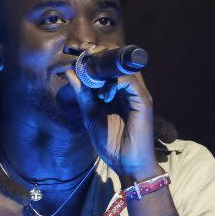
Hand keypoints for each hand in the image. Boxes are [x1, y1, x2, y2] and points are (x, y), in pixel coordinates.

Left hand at [64, 48, 160, 181]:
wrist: (127, 165)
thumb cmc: (111, 143)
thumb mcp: (90, 116)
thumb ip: (83, 95)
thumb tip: (71, 72)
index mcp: (118, 90)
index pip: (109, 63)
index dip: (93, 53)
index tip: (75, 50)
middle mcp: (130, 88)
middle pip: (118, 58)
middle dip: (99, 51)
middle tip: (81, 51)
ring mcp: (138, 93)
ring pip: (124, 66)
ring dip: (105, 64)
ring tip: (90, 70)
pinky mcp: (143, 101)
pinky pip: (130, 81)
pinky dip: (115, 82)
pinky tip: (104, 95)